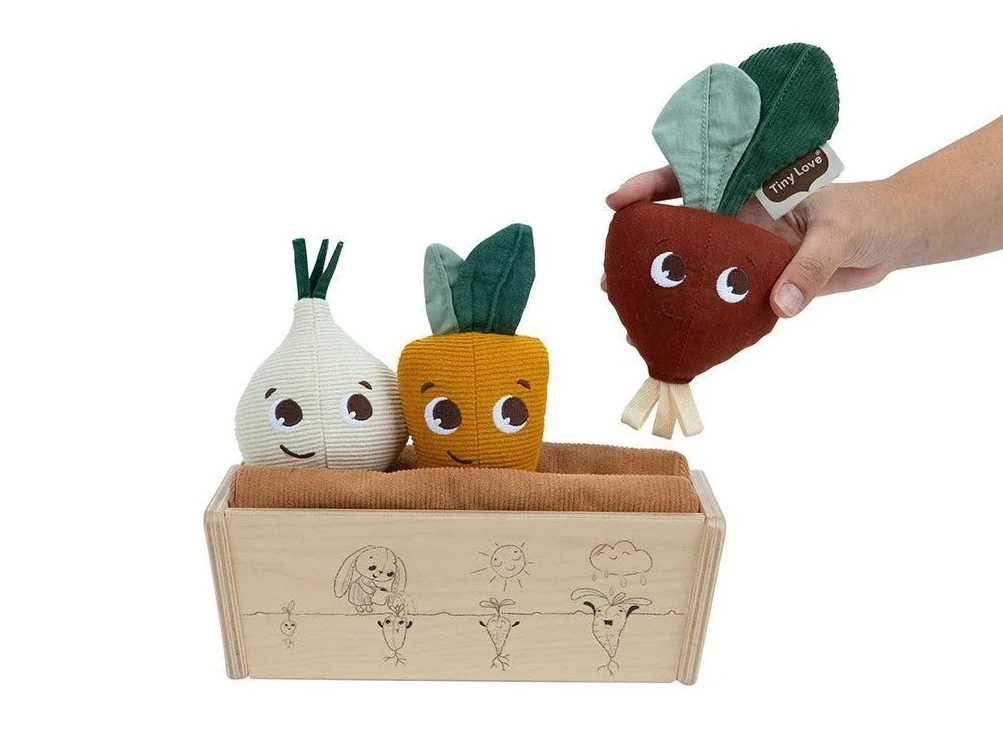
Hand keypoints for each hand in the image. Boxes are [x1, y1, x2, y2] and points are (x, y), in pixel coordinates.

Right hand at [604, 166, 906, 316]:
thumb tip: (783, 305)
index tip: (618, 202)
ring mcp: (742, 252)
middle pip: (676, 230)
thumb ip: (811, 266)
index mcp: (748, 188)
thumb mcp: (840, 233)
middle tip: (609, 279)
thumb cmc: (865, 217)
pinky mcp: (756, 283)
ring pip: (692, 270)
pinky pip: (721, 301)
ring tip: (632, 319)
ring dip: (662, 292)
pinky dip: (699, 319)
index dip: (649, 187)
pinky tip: (678, 337)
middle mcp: (736, 219)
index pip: (689, 178)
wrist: (888, 241)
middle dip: (640, 252)